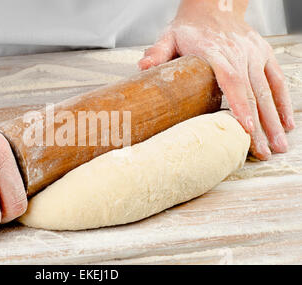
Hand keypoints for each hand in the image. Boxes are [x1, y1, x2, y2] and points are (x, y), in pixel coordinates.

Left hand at [138, 0, 293, 159]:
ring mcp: (253, 53)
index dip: (240, 104)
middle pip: (252, 91)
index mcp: (215, 50)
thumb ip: (158, 52)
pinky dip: (283, 102)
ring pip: (267, 90)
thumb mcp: (170, 36)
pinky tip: (285, 123)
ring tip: (277, 146)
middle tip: (264, 152)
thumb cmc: (190, 27)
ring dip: (274, 119)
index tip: (246, 128)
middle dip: (261, 124)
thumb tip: (143, 67)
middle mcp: (239, 52)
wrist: (214, 6)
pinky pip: (276, 80)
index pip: (231, 79)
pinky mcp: (263, 54)